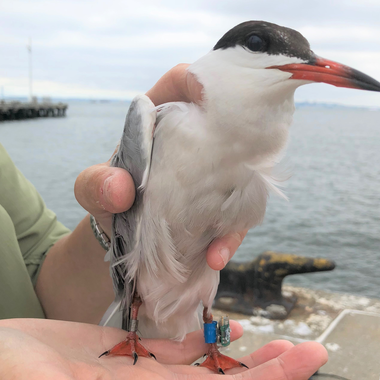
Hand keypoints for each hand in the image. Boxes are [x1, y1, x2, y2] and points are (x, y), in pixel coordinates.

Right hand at [0, 319, 326, 379]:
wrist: (2, 357)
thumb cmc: (12, 368)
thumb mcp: (39, 377)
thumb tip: (118, 374)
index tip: (297, 364)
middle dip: (267, 373)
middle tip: (309, 352)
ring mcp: (140, 376)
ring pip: (205, 370)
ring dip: (245, 359)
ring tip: (283, 344)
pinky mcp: (129, 358)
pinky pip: (177, 352)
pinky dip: (205, 342)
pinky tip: (225, 329)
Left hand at [74, 63, 245, 269]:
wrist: (122, 231)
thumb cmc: (109, 196)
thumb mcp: (92, 188)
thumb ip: (95, 183)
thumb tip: (120, 189)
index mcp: (162, 116)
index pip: (184, 81)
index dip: (200, 80)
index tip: (209, 102)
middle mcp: (194, 138)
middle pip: (228, 122)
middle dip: (239, 139)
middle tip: (239, 169)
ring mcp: (212, 170)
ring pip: (241, 172)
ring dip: (238, 205)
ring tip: (220, 244)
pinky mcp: (220, 201)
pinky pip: (235, 213)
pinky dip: (229, 236)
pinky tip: (216, 256)